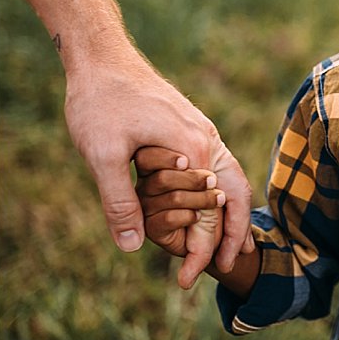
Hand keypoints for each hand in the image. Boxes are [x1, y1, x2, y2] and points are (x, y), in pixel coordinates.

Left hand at [64, 50, 253, 272]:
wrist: (103, 58)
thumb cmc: (101, 102)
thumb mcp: (102, 156)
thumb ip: (121, 203)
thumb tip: (134, 247)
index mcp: (194, 151)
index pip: (209, 215)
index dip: (199, 252)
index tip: (184, 281)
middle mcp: (208, 141)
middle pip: (237, 196)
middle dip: (235, 235)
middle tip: (231, 267)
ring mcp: (203, 133)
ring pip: (233, 179)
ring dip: (233, 214)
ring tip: (233, 243)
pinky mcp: (192, 128)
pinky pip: (219, 166)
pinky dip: (223, 192)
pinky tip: (212, 202)